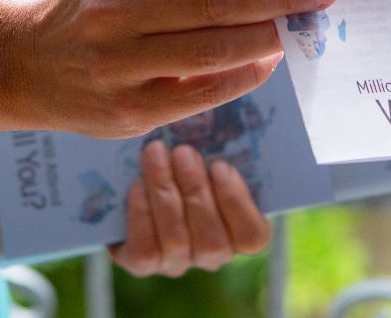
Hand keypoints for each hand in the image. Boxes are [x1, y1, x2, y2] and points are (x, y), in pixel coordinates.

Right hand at [5, 0, 337, 137]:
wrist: (26, 64)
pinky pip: (203, 92)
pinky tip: (271, 60)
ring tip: (303, 23)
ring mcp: (118, 63)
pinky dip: (245, 74)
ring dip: (271, 34)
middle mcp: (114, 9)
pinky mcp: (127, 110)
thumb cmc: (98, 7)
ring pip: (213, 47)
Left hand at [109, 141, 270, 276]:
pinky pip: (145, 249)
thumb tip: (226, 126)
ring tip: (156, 153)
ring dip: (164, 190)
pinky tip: (137, 184)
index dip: (237, 204)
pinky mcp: (142, 265)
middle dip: (195, 190)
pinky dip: (142, 213)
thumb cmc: (188, 168)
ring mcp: (177, 264)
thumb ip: (220, 158)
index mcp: (240, 235)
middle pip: (212, 239)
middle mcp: (212, 258)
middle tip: (183, 151)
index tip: (221, 166)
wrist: (145, 187)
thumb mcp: (209, 162)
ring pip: (176, 240)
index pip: (252, 237)